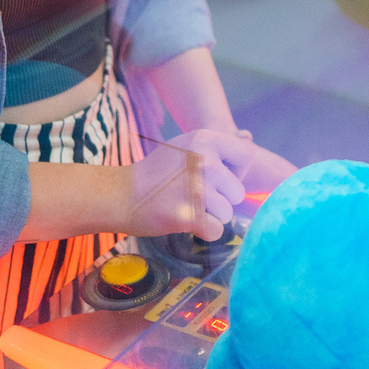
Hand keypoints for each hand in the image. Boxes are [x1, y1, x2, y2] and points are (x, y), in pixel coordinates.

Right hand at [126, 130, 246, 241]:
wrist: (119, 194)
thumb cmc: (156, 173)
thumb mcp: (185, 145)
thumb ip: (217, 144)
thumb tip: (249, 137)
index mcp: (204, 139)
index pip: (246, 157)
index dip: (236, 172)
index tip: (216, 177)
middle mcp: (203, 160)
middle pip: (238, 192)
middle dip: (222, 199)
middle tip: (195, 195)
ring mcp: (196, 188)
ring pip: (228, 214)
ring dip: (211, 216)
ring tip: (187, 206)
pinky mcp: (188, 214)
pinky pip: (216, 231)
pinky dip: (204, 232)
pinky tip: (185, 220)